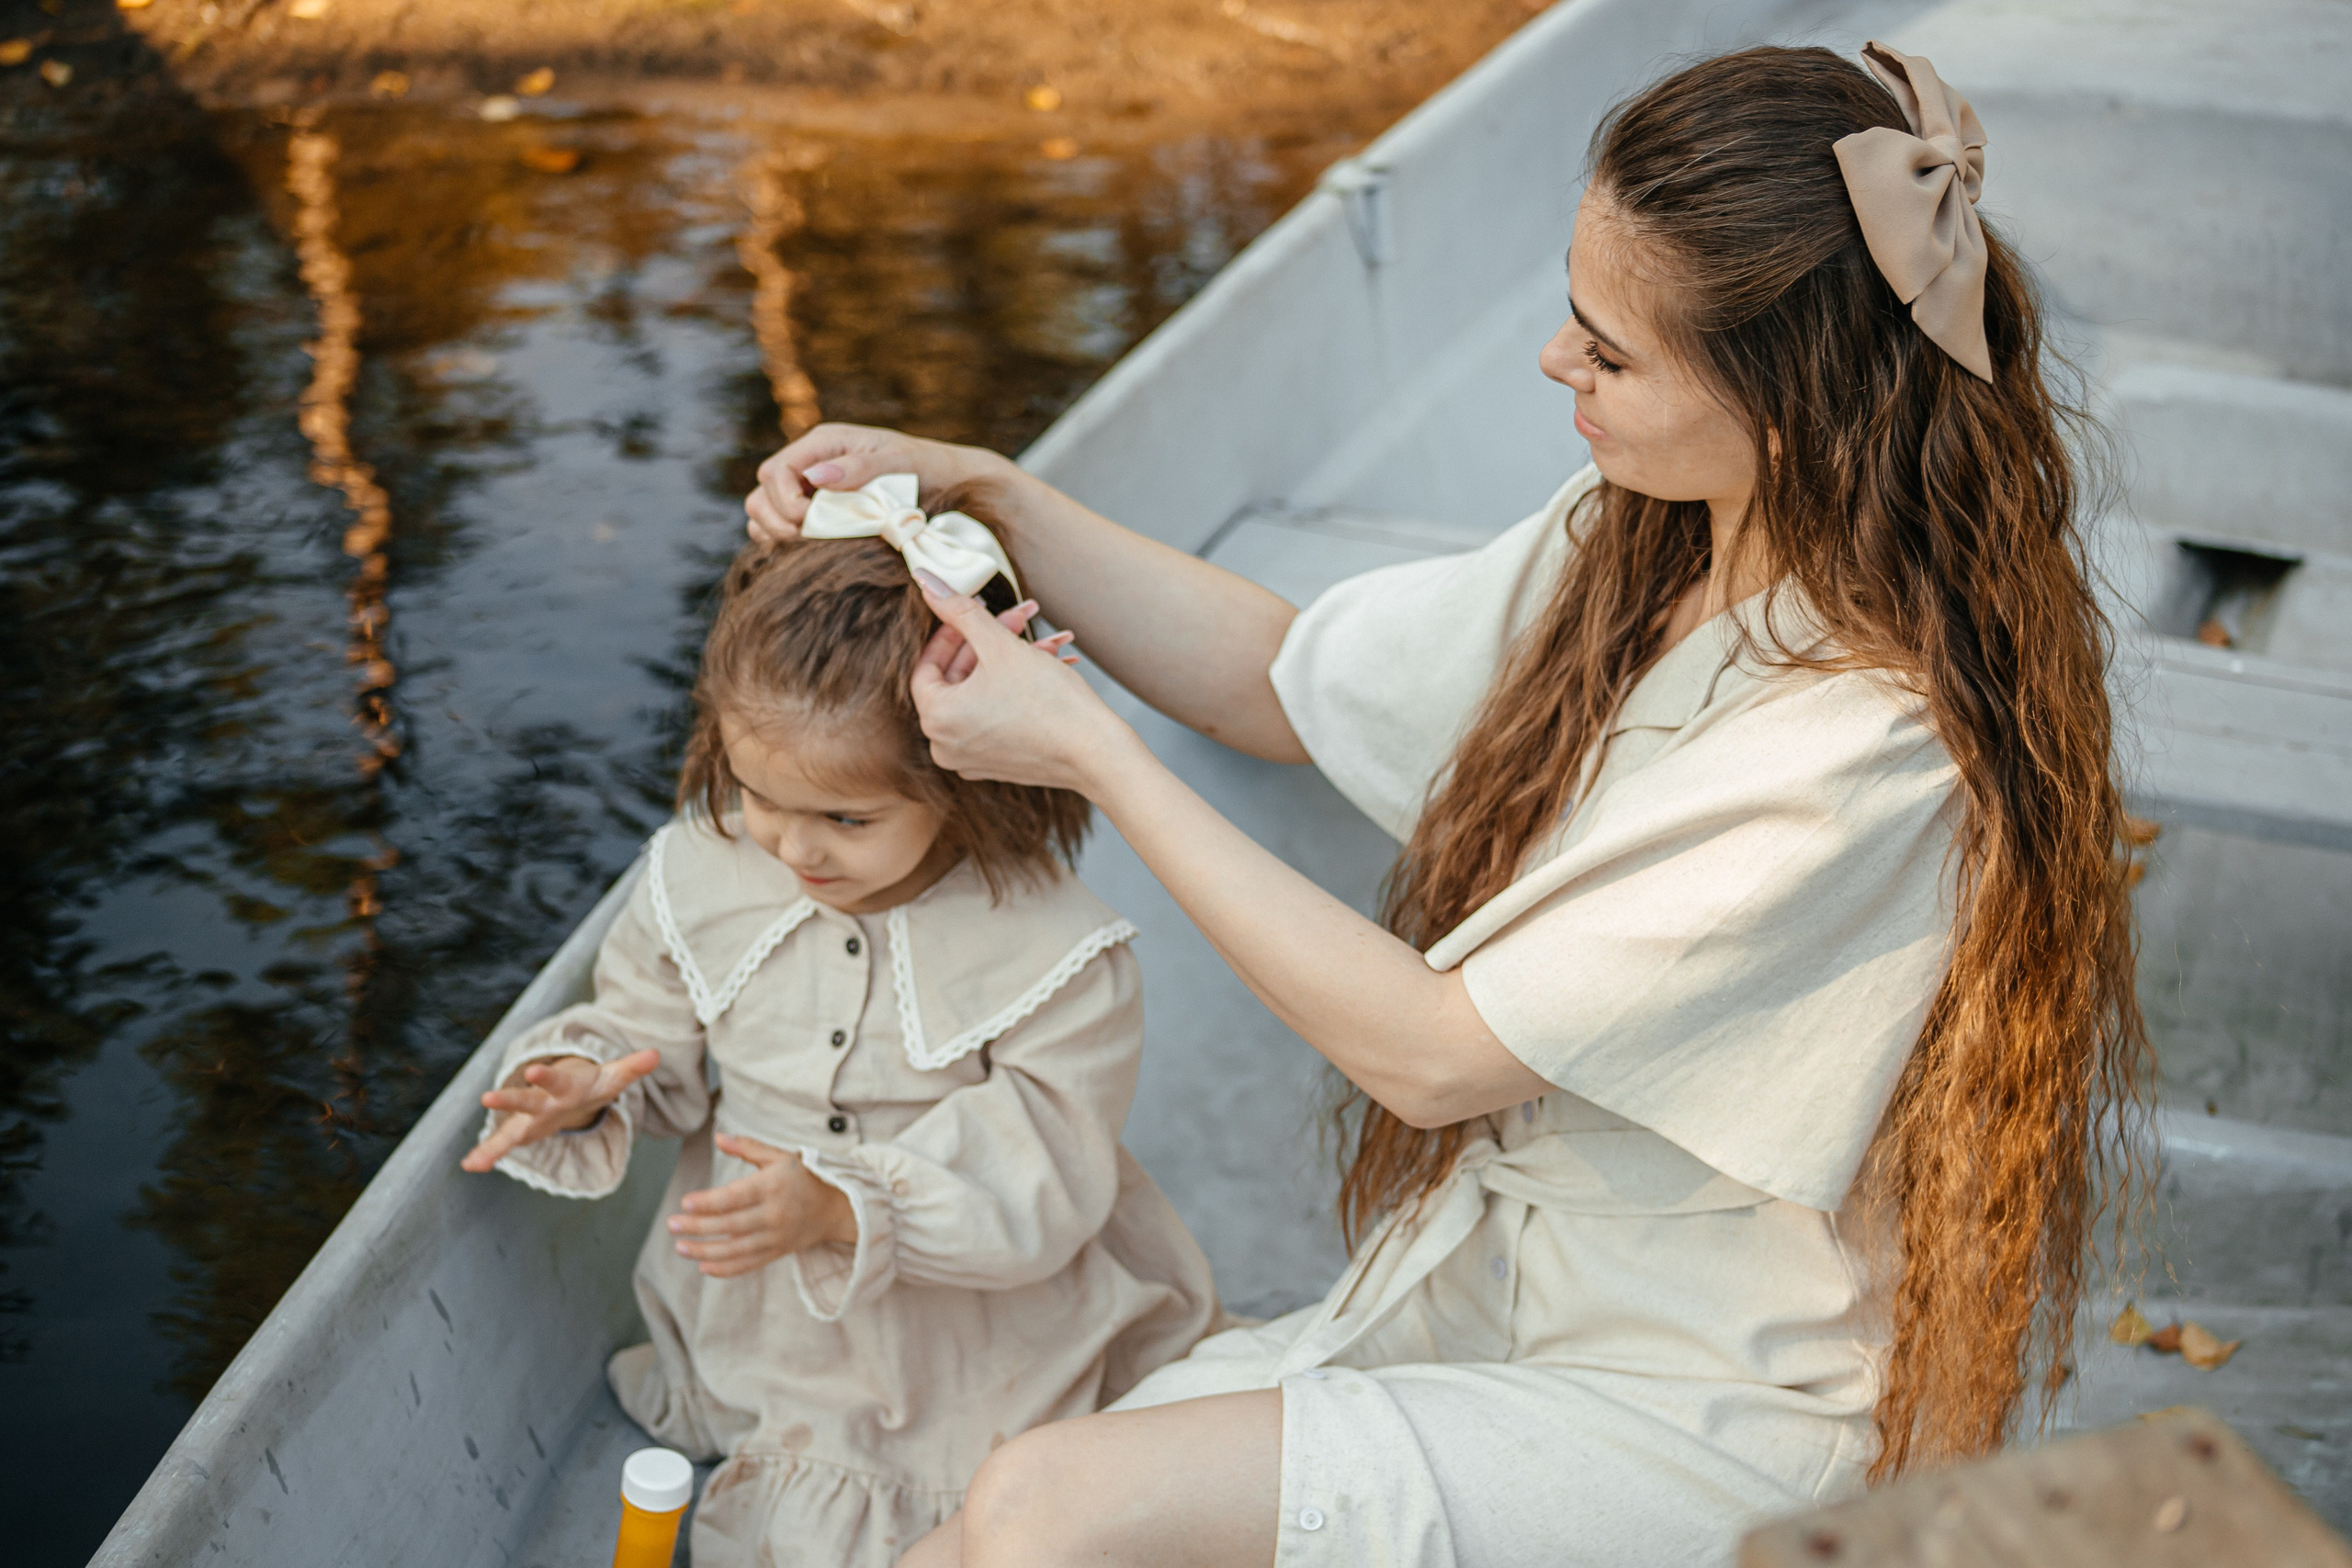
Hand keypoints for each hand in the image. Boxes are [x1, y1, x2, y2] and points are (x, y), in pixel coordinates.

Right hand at [461, 1049, 661, 1172]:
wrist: (572, 1088)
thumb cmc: (593, 1084)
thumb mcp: (614, 1077)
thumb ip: (632, 1067)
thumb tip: (656, 1055)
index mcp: (563, 1086)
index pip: (555, 1079)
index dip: (546, 1075)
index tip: (534, 1070)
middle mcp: (541, 1101)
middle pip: (525, 1100)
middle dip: (509, 1100)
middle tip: (487, 1098)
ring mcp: (530, 1117)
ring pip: (509, 1129)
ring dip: (493, 1142)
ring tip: (473, 1159)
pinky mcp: (524, 1132)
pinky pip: (504, 1145)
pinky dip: (487, 1155)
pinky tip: (470, 1166)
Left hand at [669, 1134, 857, 1277]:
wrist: (837, 1206)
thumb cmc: (803, 1175)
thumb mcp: (779, 1156)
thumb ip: (747, 1147)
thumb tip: (717, 1137)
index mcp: (773, 1185)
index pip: (735, 1197)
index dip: (708, 1202)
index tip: (684, 1203)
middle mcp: (775, 1214)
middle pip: (730, 1225)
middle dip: (698, 1227)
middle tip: (671, 1224)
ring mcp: (777, 1236)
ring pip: (735, 1249)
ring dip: (704, 1251)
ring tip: (680, 1247)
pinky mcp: (778, 1252)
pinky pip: (748, 1264)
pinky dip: (725, 1269)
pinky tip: (703, 1266)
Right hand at [744, 422, 1016, 546]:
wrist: (948, 482)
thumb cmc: (927, 466)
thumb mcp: (899, 460)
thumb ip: (860, 467)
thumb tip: (817, 477)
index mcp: (824, 444)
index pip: (775, 471)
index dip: (784, 501)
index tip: (809, 522)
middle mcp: (811, 464)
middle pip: (762, 494)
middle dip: (777, 521)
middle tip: (808, 541)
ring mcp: (811, 490)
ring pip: (765, 513)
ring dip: (777, 534)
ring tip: (809, 548)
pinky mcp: (818, 513)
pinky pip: (782, 530)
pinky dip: (786, 543)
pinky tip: (811, 552)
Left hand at [909, 576, 1128, 794]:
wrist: (1097, 753)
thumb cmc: (1049, 703)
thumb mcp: (1000, 646)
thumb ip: (960, 611)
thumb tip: (926, 581)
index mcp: (936, 720)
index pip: (927, 666)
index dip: (950, 632)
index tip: (972, 613)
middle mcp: (946, 746)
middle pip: (959, 679)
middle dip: (990, 643)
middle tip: (1020, 617)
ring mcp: (972, 759)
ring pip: (982, 694)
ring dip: (1009, 662)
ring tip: (1047, 642)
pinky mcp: (998, 763)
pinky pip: (995, 716)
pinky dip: (1014, 690)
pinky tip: (1047, 666)